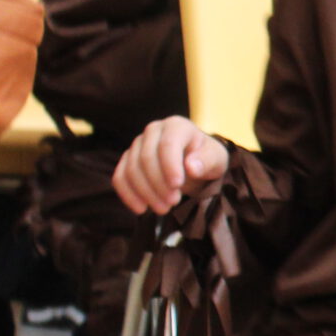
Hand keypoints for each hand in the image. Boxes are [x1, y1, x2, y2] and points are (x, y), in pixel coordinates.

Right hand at [112, 117, 228, 215]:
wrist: (195, 164)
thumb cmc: (207, 159)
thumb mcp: (216, 159)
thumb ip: (206, 161)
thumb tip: (191, 167)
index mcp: (176, 126)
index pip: (168, 144)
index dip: (170, 166)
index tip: (177, 186)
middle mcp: (153, 131)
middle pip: (146, 158)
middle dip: (158, 184)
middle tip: (172, 203)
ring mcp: (137, 145)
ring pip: (131, 169)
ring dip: (145, 192)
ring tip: (163, 209)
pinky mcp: (127, 160)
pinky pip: (119, 177)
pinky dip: (128, 194)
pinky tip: (141, 209)